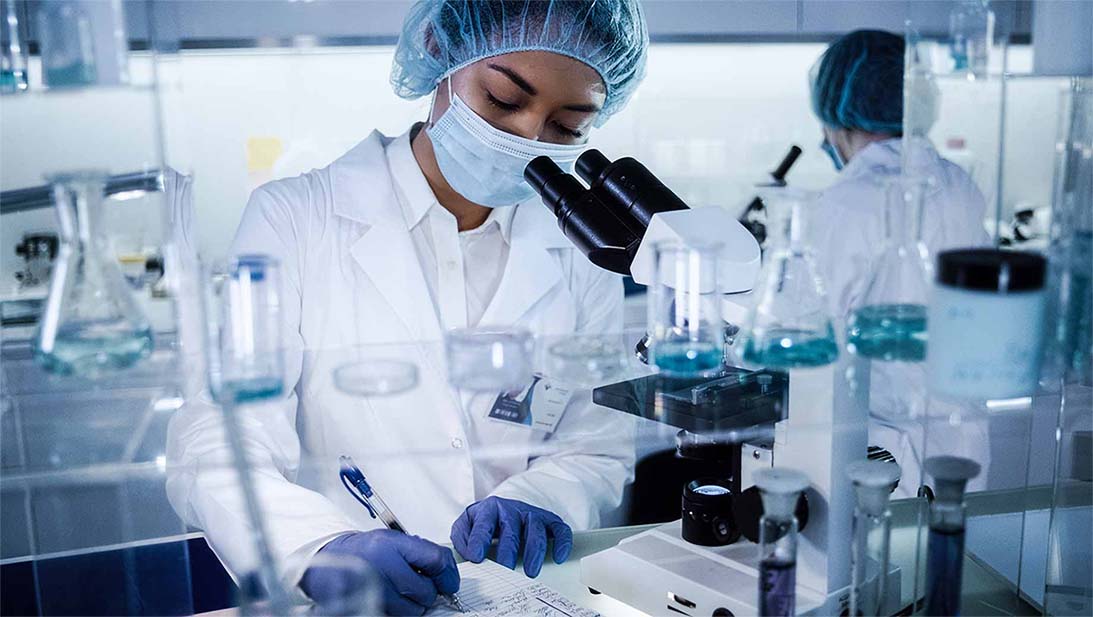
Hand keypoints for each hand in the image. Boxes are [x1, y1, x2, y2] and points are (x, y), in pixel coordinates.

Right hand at [301, 530, 459, 615]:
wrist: (328, 560)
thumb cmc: (364, 551)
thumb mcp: (392, 541)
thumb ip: (420, 554)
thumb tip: (447, 575)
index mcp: (391, 544)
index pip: (435, 559)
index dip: (448, 574)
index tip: (450, 583)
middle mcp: (382, 566)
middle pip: (425, 591)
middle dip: (427, 593)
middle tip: (419, 587)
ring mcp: (372, 589)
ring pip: (412, 610)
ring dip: (412, 605)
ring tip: (400, 592)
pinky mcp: (365, 606)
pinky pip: (395, 616)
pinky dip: (397, 611)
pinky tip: (389, 599)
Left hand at [450, 496, 572, 577]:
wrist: (501, 508)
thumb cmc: (483, 522)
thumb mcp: (465, 526)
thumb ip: (461, 538)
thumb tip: (469, 553)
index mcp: (489, 509)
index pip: (484, 523)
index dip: (479, 540)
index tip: (476, 557)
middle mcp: (511, 509)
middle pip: (511, 528)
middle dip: (508, 550)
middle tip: (504, 569)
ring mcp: (531, 514)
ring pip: (536, 528)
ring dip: (534, 551)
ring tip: (530, 571)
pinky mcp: (548, 520)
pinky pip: (559, 529)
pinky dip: (562, 542)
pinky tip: (559, 557)